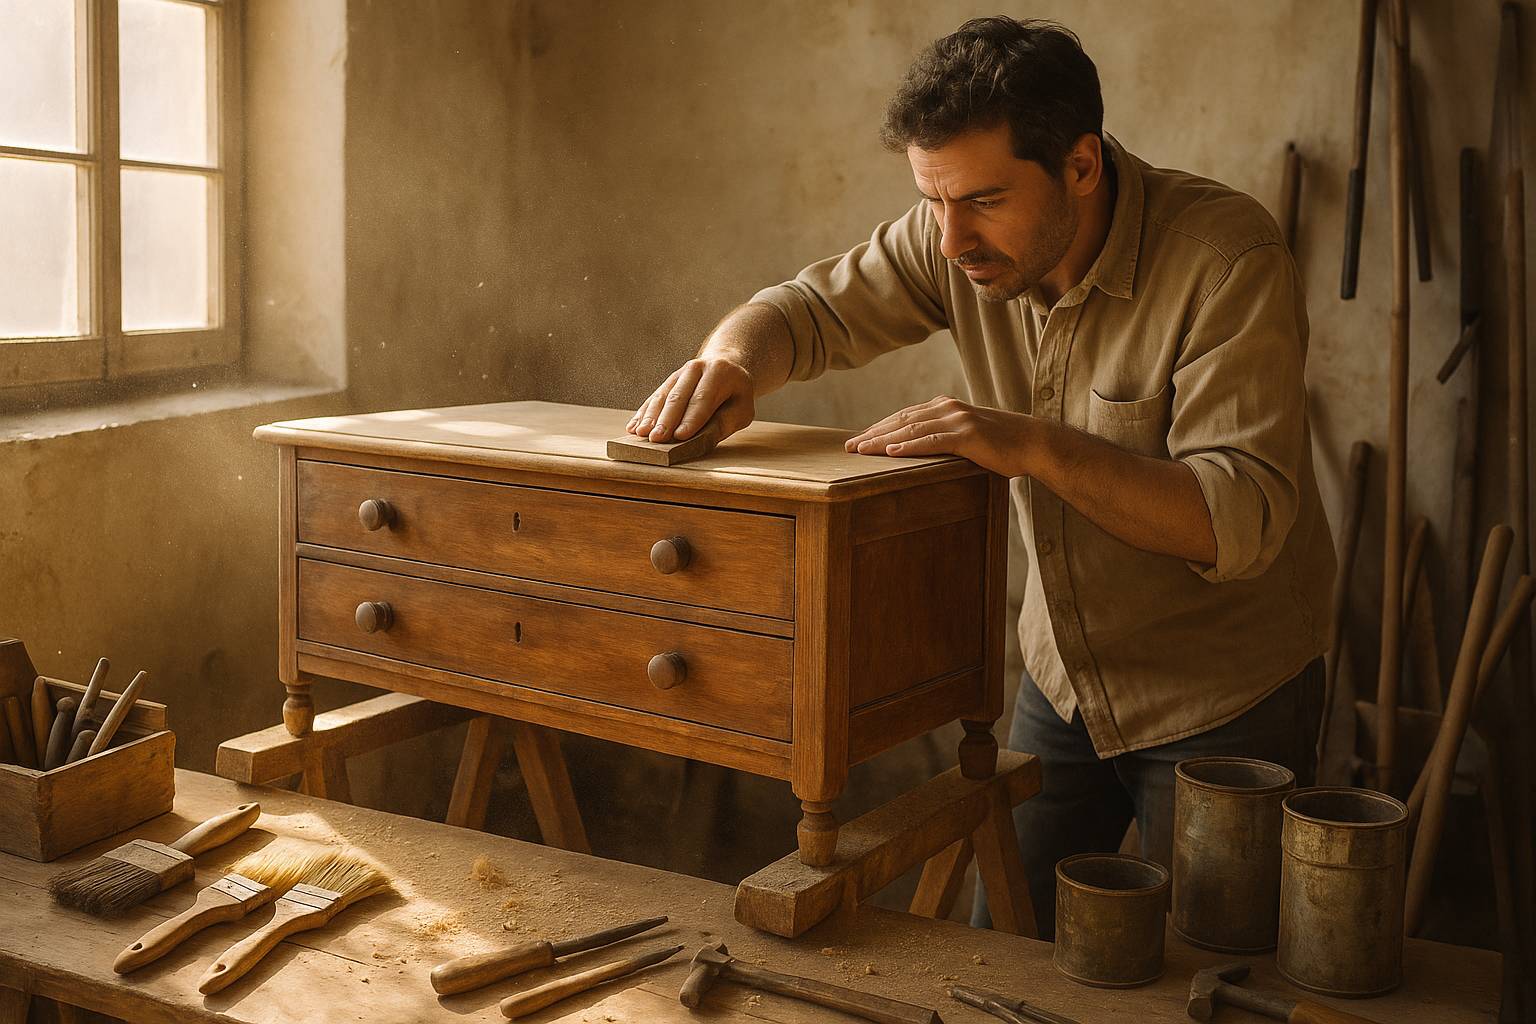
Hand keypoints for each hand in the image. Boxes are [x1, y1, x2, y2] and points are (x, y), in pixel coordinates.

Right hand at [627, 357, 755, 442]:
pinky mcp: (668, 382)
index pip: (703, 399)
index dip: (691, 418)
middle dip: (666, 419)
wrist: (726, 365)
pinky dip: (642, 413)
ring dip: (650, 417)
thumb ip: (726, 422)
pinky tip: (633, 427)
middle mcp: (696, 368)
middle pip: (679, 396)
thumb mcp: (743, 408)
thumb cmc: (736, 394)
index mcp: (719, 373)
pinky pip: (654, 398)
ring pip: (662, 396)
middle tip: (657, 438)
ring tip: (641, 434)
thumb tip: (701, 438)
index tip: (680, 436)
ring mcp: (679, 373)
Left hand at [844, 395, 1032, 477]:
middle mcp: (947, 408)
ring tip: (861, 450)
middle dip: (872, 433)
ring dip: (883, 440)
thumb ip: (943, 436)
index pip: (904, 416)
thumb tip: (920, 449)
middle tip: (848, 446)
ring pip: (911, 429)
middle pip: (901, 420)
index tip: (858, 439)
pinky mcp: (967, 435)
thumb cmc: (1001, 444)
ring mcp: (957, 419)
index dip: (879, 427)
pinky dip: (910, 445)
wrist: (1033, 442)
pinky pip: (933, 441)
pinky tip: (892, 451)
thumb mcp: (966, 435)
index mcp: (945, 406)